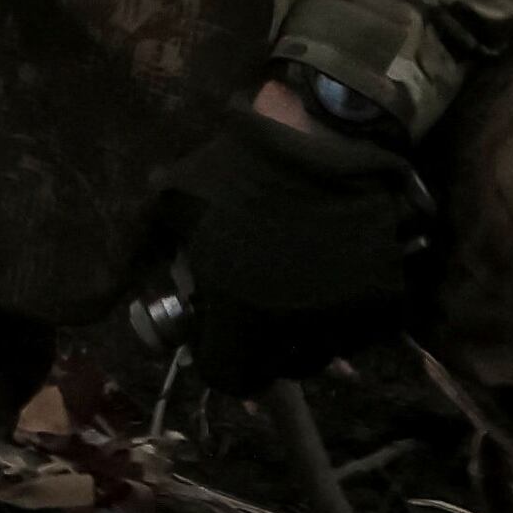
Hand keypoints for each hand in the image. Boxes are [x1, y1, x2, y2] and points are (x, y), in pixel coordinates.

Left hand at [151, 103, 428, 389]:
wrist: (328, 135)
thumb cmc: (243, 168)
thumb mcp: (178, 201)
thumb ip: (155, 243)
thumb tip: (125, 272)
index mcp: (241, 317)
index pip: (228, 376)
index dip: (217, 357)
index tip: (214, 335)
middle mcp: (297, 333)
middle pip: (278, 368)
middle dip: (261, 348)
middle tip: (252, 313)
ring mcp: (348, 321)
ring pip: (322, 350)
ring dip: (304, 333)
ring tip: (291, 291)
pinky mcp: (388, 302)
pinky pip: (359, 327)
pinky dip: (342, 314)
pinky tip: (329, 279)